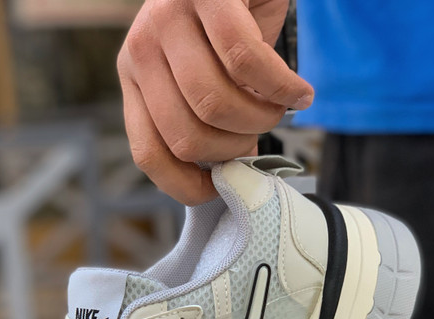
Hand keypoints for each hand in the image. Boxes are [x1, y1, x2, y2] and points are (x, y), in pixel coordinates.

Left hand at [117, 0, 313, 203]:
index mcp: (134, 80)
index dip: (188, 184)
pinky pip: (246, 62)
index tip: (224, 186)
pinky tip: (299, 92)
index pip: (148, 153)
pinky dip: (281, 87)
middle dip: (235, 148)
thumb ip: (207, 125)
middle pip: (187, 137)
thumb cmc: (232, 27)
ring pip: (214, 105)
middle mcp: (140, 50)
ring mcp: (166, 17)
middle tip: (263, 130)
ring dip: (261, 119)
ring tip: (281, 108)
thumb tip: (230, 179)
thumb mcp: (208, 78)